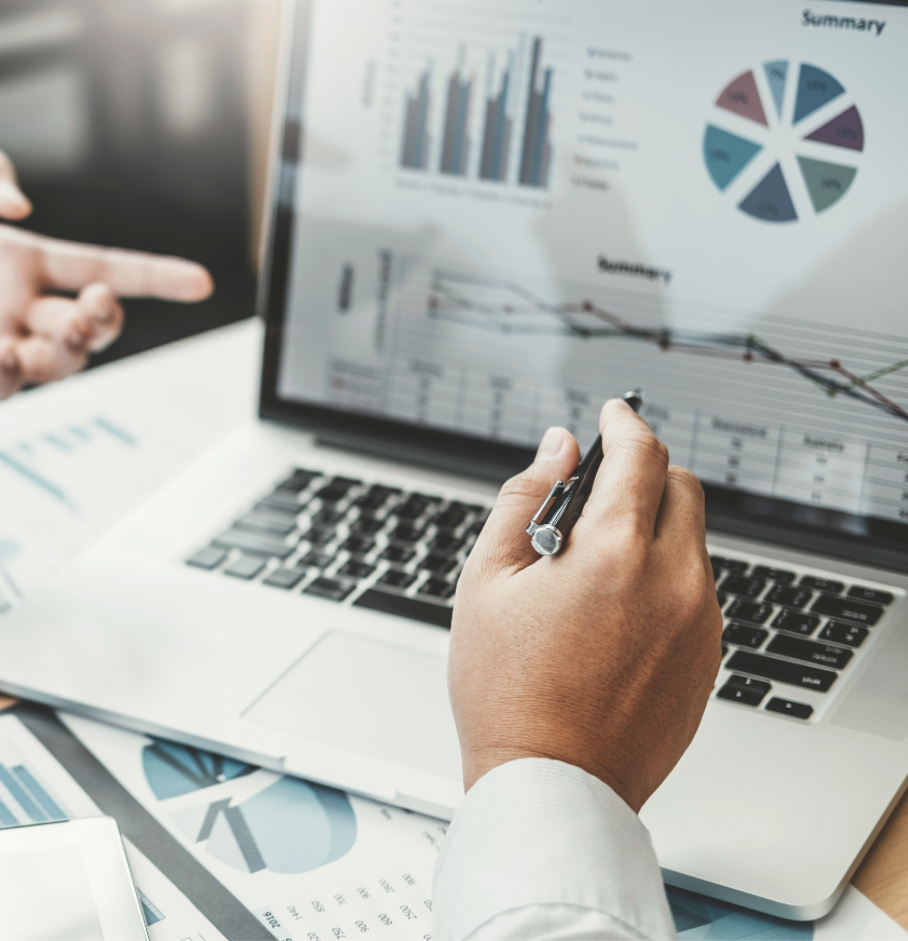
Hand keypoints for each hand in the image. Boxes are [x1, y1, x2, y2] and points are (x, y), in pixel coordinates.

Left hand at [0, 148, 213, 401]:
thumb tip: (25, 203)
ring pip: (56, 364)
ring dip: (63, 355)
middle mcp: (13, 305)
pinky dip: (10, 376)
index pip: (103, 267)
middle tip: (91, 310)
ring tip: (37, 337)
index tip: (200, 281)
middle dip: (106, 321)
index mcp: (20, 259)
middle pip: (90, 325)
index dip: (153, 275)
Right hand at [449, 400, 721, 811]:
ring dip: (652, 530)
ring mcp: (701, 622)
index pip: (641, 453)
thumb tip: (556, 448)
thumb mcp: (486, 582)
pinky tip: (612, 613)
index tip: (614, 413)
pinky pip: (696, 591)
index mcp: (615, 552)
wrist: (554, 782)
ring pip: (690, 541)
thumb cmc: (506, 691)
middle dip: (645, 473)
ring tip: (591, 570)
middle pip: (681, 487)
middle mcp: (673, 580)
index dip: (625, 422)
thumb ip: (523, 500)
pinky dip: (663, 578)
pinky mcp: (709, 657)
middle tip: (598, 492)